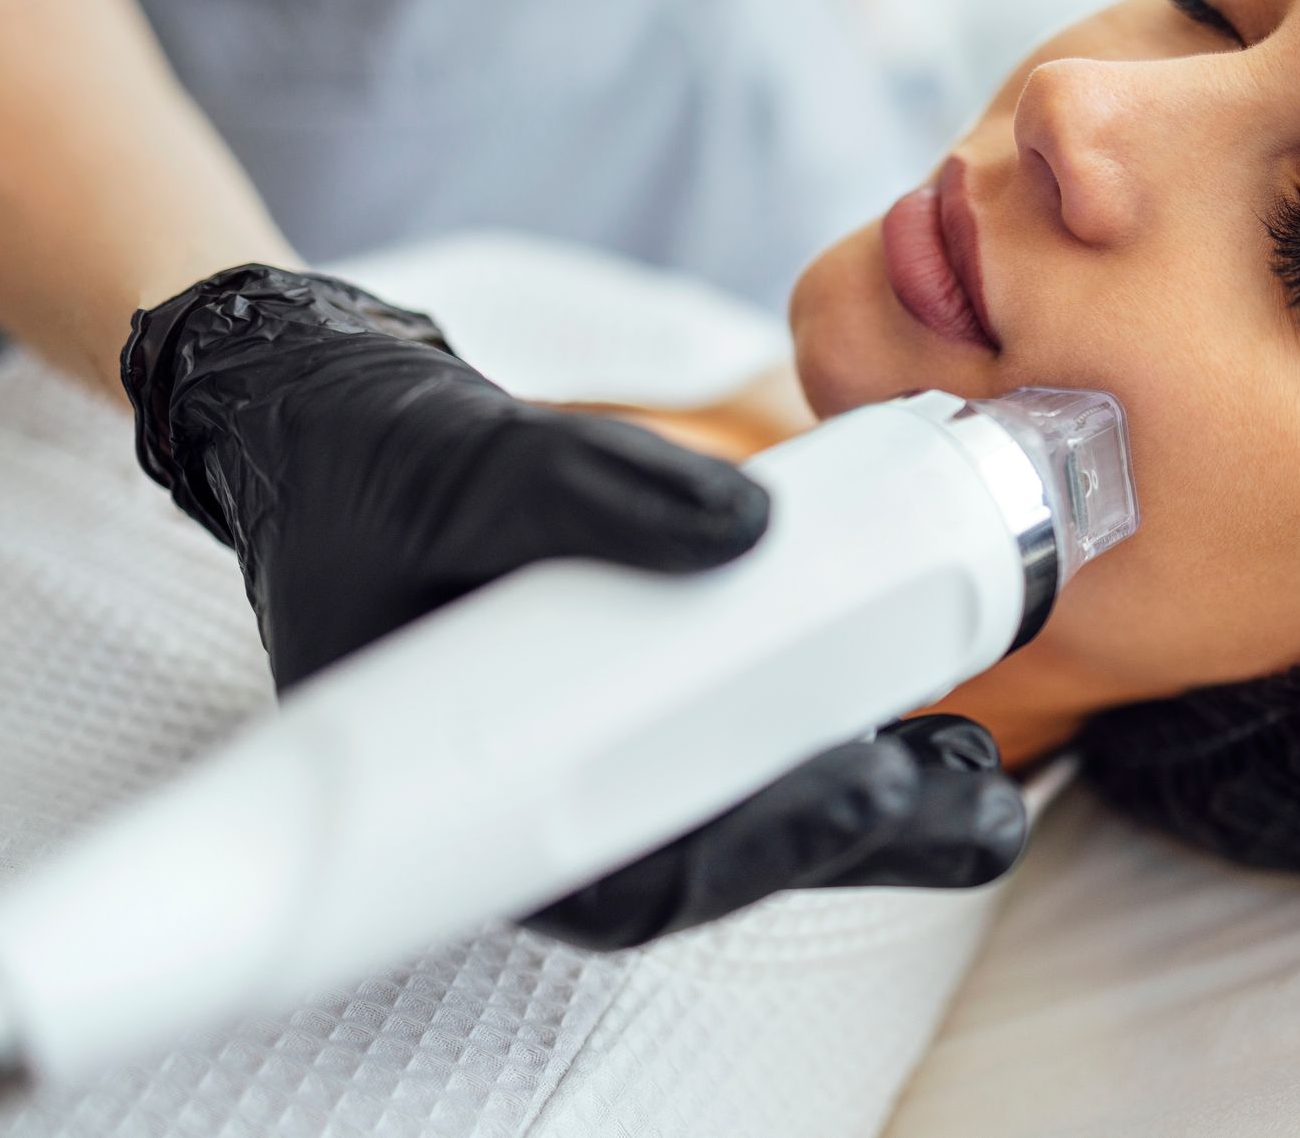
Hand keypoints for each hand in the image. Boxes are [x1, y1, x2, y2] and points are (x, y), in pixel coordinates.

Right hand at [122, 264, 1026, 945]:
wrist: (324, 422)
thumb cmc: (363, 462)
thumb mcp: (457, 464)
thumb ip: (581, 490)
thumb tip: (748, 528)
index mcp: (462, 796)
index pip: (627, 877)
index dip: (757, 854)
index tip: (865, 792)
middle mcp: (532, 793)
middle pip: (714, 855)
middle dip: (853, 835)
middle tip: (973, 797)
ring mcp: (579, 746)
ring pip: (735, 807)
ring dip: (864, 797)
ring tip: (975, 765)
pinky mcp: (620, 693)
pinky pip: (728, 734)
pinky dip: (819, 721)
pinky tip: (912, 694)